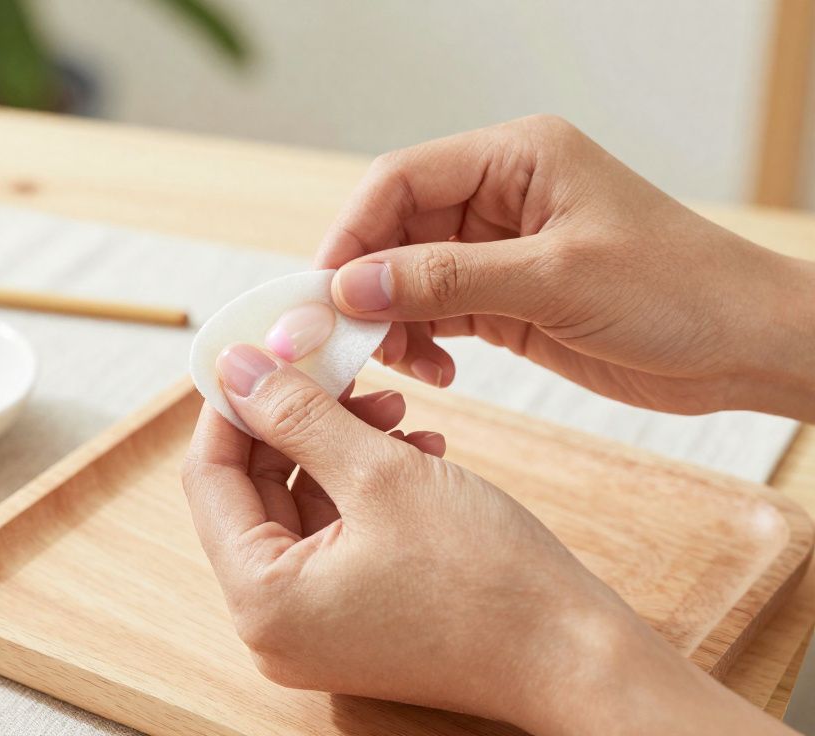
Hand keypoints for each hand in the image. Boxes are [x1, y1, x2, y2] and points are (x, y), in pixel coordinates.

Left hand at [182, 343, 795, 733]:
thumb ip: (297, 414)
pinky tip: (417, 449)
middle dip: (298, 421)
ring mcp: (312, 627)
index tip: (258, 348)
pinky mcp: (352, 619)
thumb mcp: (381, 473)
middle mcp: (272, 624)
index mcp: (261, 598)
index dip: (232, 403)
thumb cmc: (487, 578)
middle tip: (340, 368)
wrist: (577, 659)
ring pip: (300, 504)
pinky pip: (335, 534)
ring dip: (340, 446)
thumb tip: (233, 366)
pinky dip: (364, 486)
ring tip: (397, 410)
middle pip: (253, 490)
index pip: (208, 477)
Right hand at [315, 115, 814, 421]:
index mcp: (515, 158)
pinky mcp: (508, 300)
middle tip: (346, 338)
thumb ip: (447, 280)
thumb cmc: (676, 289)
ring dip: (393, 321)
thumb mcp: (554, 279)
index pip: (400, 180)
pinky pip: (438, 314)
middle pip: (396, 230)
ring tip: (402, 363)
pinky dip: (422, 342)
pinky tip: (436, 371)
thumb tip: (353, 286)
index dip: (353, 233)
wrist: (746, 345)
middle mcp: (500, 196)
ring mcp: (501, 250)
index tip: (325, 290)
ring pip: (409, 277)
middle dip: (367, 285)